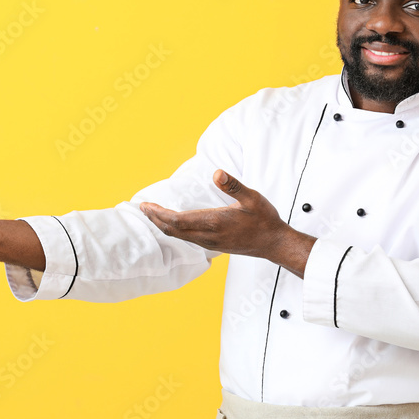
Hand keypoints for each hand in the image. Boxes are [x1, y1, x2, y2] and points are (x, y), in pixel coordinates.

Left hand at [139, 170, 315, 277]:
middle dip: (156, 219)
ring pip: (180, 236)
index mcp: (214, 223)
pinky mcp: (214, 246)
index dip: (159, 213)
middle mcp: (208, 236)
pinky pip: (188, 239)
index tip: (146, 205)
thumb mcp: (253, 199)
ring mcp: (210, 243)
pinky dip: (175, 230)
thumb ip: (234, 186)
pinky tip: (174, 224)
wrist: (275, 244)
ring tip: (153, 215)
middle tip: (143, 208)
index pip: (178, 220)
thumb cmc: (265, 220)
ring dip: (164, 225)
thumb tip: (217, 173)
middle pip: (173, 230)